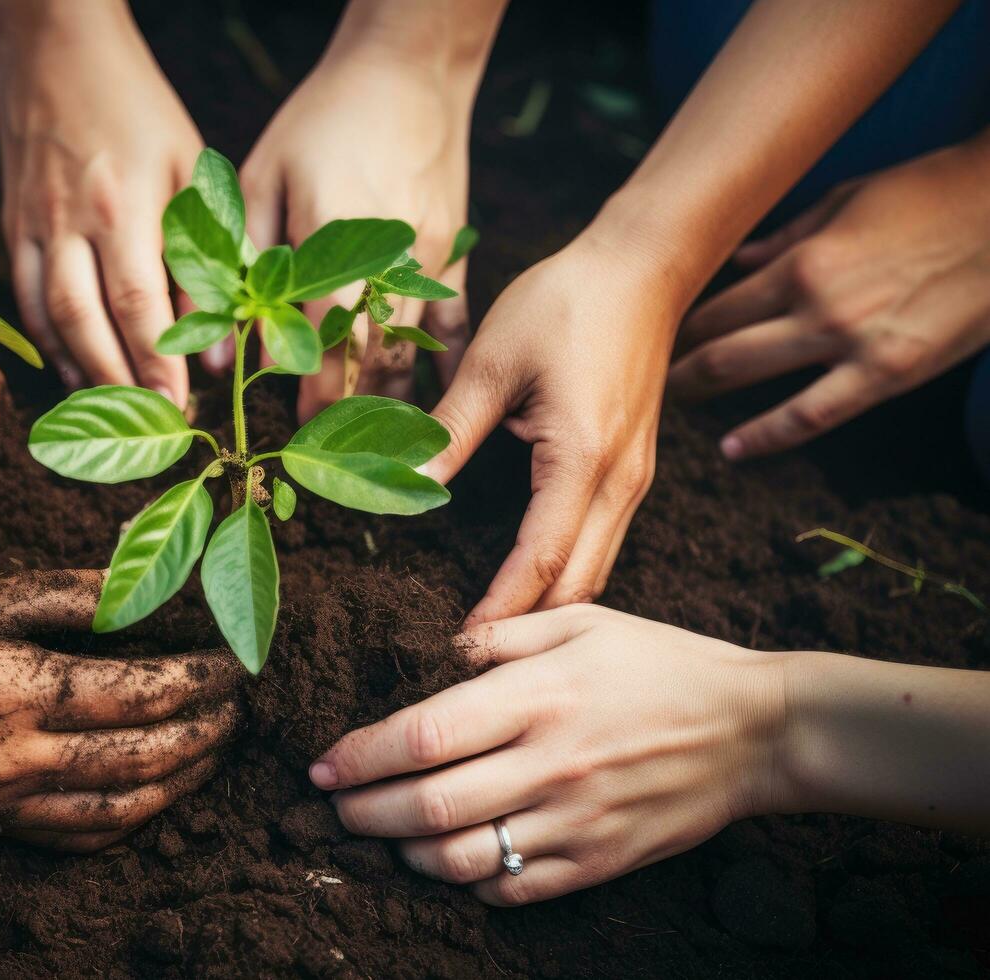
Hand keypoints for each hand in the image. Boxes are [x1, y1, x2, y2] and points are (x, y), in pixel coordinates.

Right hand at [0, 0, 202, 404]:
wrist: (53, 50)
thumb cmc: (138, 108)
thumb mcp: (190, 166)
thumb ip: (206, 247)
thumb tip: (217, 333)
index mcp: (124, 201)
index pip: (139, 300)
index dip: (156, 361)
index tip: (180, 406)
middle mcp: (71, 220)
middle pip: (87, 321)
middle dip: (118, 383)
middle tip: (150, 426)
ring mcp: (32, 226)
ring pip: (48, 318)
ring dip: (80, 372)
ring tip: (112, 414)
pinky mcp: (10, 227)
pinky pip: (24, 300)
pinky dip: (47, 344)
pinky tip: (72, 372)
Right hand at [0, 569, 241, 851]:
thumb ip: (70, 596)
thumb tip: (149, 589)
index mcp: (16, 690)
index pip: (141, 692)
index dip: (202, 678)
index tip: (235, 658)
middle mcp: (16, 759)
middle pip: (147, 755)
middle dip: (210, 729)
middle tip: (244, 702)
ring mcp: (4, 804)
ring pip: (125, 807)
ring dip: (186, 777)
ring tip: (220, 743)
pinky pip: (83, 837)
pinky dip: (136, 817)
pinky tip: (162, 788)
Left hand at [241, 35, 476, 419]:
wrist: (407, 74)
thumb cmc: (320, 124)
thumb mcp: (259, 178)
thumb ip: (236, 266)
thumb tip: (212, 352)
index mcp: (333, 238)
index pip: (323, 338)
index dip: (312, 394)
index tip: (296, 436)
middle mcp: (387, 260)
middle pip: (370, 358)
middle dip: (349, 415)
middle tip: (328, 462)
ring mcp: (428, 262)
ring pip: (409, 353)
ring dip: (388, 406)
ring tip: (370, 453)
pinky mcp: (452, 258)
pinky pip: (451, 330)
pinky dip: (437, 373)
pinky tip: (430, 415)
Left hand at [308, 604, 784, 904]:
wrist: (756, 730)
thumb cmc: (661, 663)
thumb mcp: (582, 621)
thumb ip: (501, 634)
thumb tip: (437, 653)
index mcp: (539, 697)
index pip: (424, 735)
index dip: (361, 756)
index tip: (323, 763)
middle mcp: (551, 763)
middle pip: (428, 806)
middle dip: (363, 812)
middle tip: (333, 807)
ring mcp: (575, 821)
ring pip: (462, 859)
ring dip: (406, 853)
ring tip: (385, 835)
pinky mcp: (598, 861)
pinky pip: (513, 889)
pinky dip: (467, 881)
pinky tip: (450, 860)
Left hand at [420, 234, 683, 619]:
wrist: (643, 266)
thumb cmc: (566, 302)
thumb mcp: (493, 363)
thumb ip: (449, 430)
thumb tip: (407, 488)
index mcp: (582, 460)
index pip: (538, 560)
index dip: (500, 611)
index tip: (460, 648)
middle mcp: (619, 482)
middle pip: (577, 584)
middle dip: (528, 628)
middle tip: (472, 657)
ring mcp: (634, 480)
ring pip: (596, 569)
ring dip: (550, 607)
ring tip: (496, 636)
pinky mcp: (634, 470)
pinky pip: (603, 543)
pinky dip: (568, 574)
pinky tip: (531, 584)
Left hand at [670, 135, 989, 458]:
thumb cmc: (933, 193)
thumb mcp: (849, 198)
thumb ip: (786, 234)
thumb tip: (738, 258)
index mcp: (801, 257)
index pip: (715, 299)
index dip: (675, 319)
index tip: (648, 330)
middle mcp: (814, 303)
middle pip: (719, 341)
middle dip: (674, 360)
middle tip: (638, 375)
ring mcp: (850, 343)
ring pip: (750, 376)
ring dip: (702, 392)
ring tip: (666, 408)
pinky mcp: (887, 374)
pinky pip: (813, 415)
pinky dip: (766, 435)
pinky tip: (731, 449)